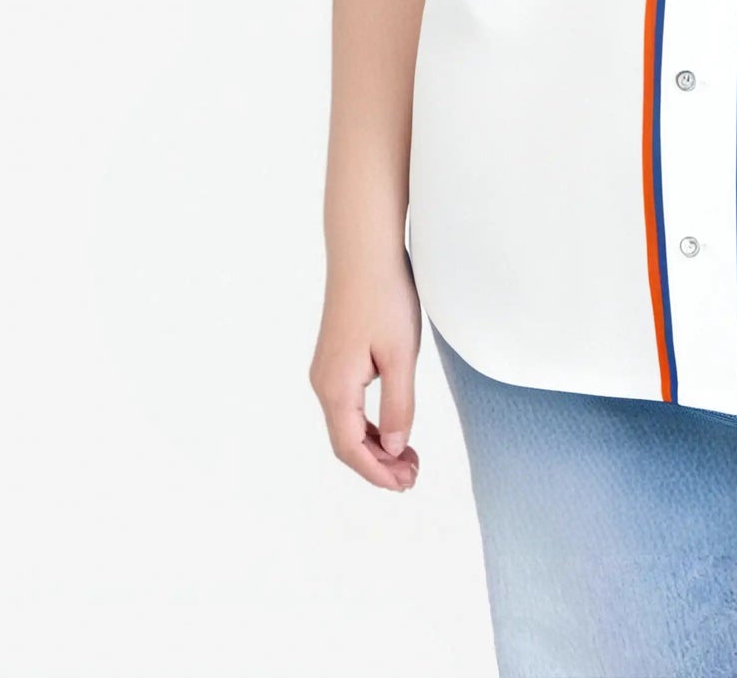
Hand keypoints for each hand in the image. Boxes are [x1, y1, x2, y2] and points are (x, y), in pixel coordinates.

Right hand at [310, 246, 421, 491]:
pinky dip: (370, 425)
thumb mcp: (401, 354)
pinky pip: (348, 406)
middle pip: (346, 442)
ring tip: (408, 458)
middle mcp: (323, 384)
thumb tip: (397, 447)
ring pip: (347, 425)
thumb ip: (399, 403)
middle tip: (413, 476)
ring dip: (376, 446)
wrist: (364, 253)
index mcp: (336, 388)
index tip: (406, 484)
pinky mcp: (335, 359)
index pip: (351, 449)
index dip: (377, 473)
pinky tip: (394, 427)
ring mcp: (326, 371)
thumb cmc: (385, 298)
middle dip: (378, 465)